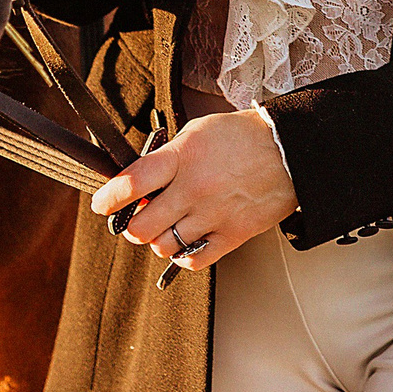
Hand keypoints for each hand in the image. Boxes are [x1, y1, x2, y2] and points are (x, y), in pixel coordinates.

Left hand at [90, 108, 296, 273]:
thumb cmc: (242, 138)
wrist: (290, 150)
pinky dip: (182, 255)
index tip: (102, 204)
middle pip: (142, 226)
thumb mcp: (197, 131)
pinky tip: (186, 240)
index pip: (133, 183)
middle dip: (132, 225)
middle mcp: (195, 188)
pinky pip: (193, 259)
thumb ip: (166, 156)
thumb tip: (138, 181)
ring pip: (163, 245)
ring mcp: (214, 214)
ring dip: (157, 240)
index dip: (109, 198)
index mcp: (184, 157)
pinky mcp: (233, 234)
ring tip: (165, 227)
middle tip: (137, 218)